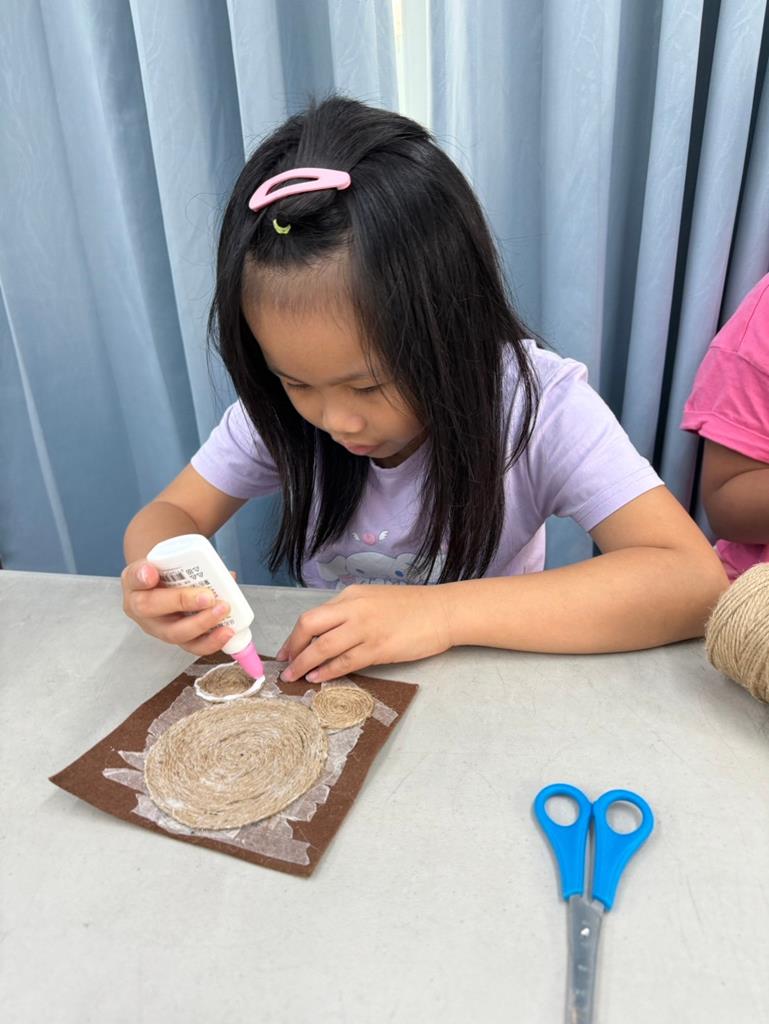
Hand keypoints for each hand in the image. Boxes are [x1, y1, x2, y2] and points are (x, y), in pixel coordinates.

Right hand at [121, 559, 234, 655]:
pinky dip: (211, 641)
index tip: (151, 573)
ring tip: (223, 612)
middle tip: (208, 596)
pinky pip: (191, 646)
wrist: (162, 587)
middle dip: (184, 602)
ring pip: (175, 634)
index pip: (134, 578)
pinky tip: (227, 632)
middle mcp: (141, 610)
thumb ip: (184, 559)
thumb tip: (224, 574)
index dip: (142, 576)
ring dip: (202, 625)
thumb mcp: (164, 559)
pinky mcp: (176, 639)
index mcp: (134, 584)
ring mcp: (158, 628)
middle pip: (152, 608)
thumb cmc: (163, 573)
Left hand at [277, 584, 453, 682]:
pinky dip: (328, 672)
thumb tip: (326, 634)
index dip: (294, 636)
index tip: (287, 651)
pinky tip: (318, 678)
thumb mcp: (374, 600)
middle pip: (309, 626)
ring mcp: (365, 629)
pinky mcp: (379, 649)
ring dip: (305, 665)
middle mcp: (354, 609)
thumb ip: (350, 612)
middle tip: (285, 666)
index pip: (312, 616)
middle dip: (293, 648)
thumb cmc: (412, 607)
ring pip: (323, 647)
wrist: (442, 611)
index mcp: (351, 596)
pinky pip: (345, 662)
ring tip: (295, 677)